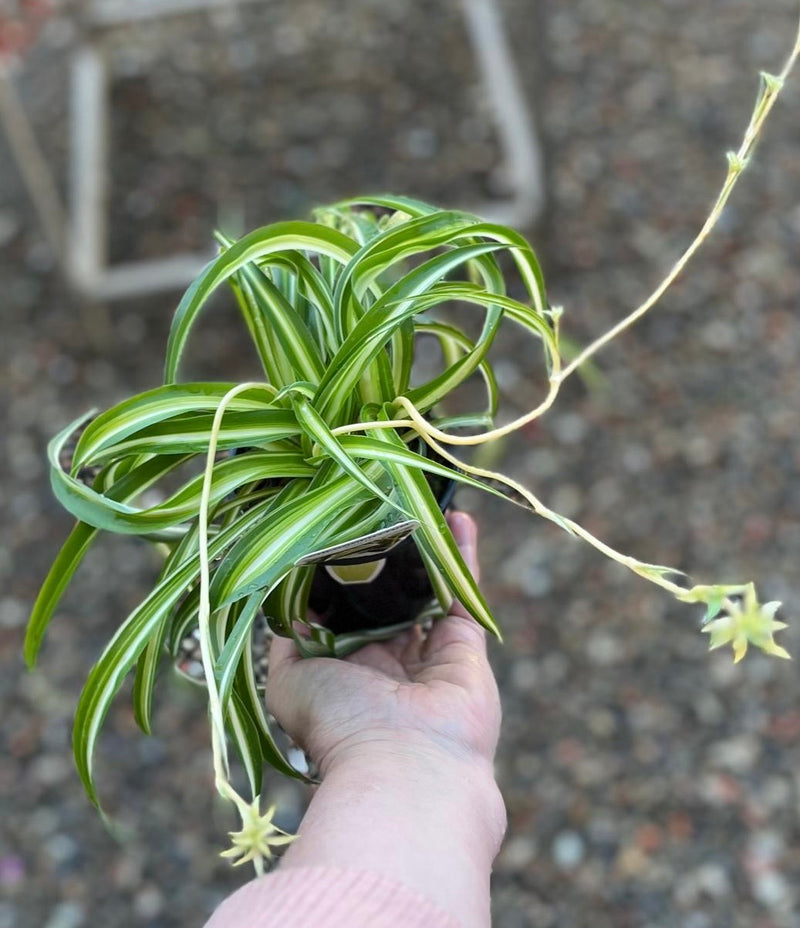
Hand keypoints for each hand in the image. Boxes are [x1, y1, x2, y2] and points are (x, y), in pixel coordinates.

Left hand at [265, 511, 501, 776]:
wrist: (404, 764)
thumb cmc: (338, 722)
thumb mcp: (290, 677)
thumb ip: (288, 637)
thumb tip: (287, 599)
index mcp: (345, 666)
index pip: (343, 607)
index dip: (341, 571)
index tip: (338, 530)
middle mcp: (386, 658)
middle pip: (386, 594)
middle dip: (384, 557)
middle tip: (379, 511)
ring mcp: (429, 652)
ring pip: (426, 588)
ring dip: (425, 548)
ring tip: (418, 504)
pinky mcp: (466, 646)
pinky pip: (462, 591)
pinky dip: (462, 554)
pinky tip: (457, 517)